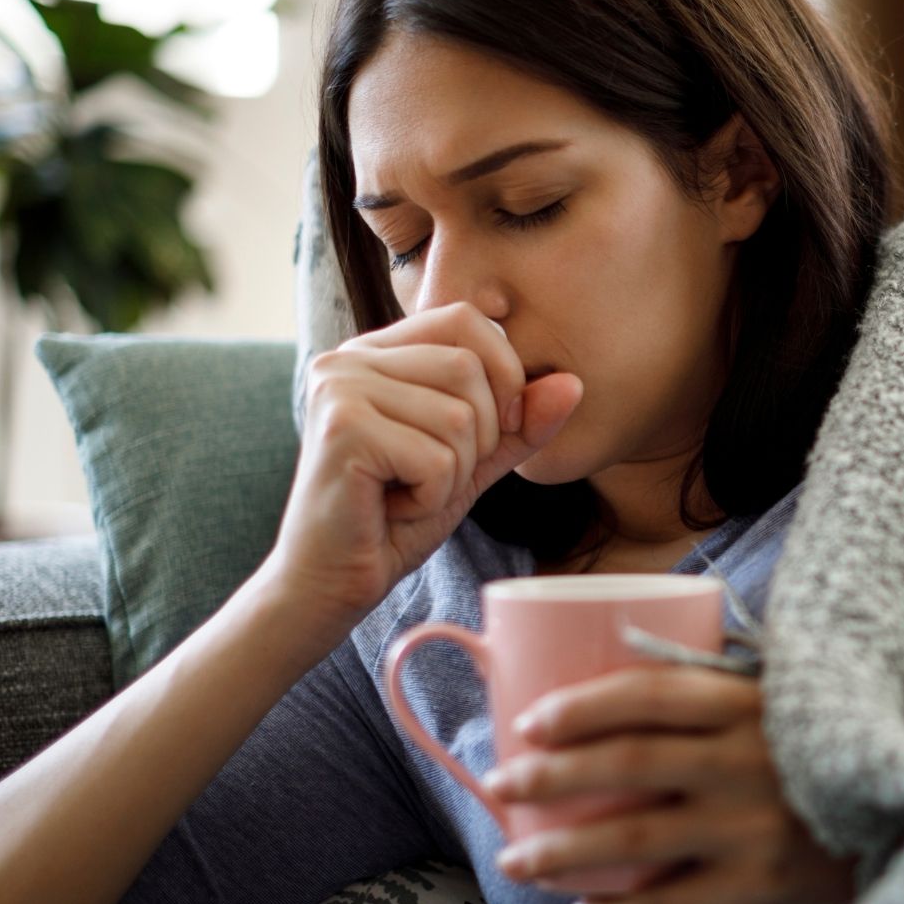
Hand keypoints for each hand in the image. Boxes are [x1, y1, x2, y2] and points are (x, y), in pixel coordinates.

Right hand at [263, 301, 583, 643]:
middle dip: (478, 438)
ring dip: (453, 474)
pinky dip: (432, 496)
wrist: (330, 582)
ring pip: (458, 417)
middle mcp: (349, 357)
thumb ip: (520, 424)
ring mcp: (339, 388)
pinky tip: (392, 508)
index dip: (503, 374)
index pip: (467, 321)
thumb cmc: (396, 518)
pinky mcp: (341, 429)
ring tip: (407, 492)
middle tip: (432, 476)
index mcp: (377, 352)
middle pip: (469, 368)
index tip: (492, 431)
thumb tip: (574, 384)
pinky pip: (437, 457)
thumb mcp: (472, 462)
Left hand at [482, 666, 857, 903]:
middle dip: (551, 777)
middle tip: (501, 786)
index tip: (530, 722)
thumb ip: (719, 682)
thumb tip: (622, 652)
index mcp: (749, 702)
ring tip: (518, 862)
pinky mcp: (763, 884)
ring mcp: (753, 825)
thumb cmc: (826, 746)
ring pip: (637, 838)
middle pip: (628, 764)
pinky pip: (675, 903)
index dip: (581, 706)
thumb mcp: (784, 698)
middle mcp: (747, 759)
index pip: (649, 693)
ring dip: (565, 852)